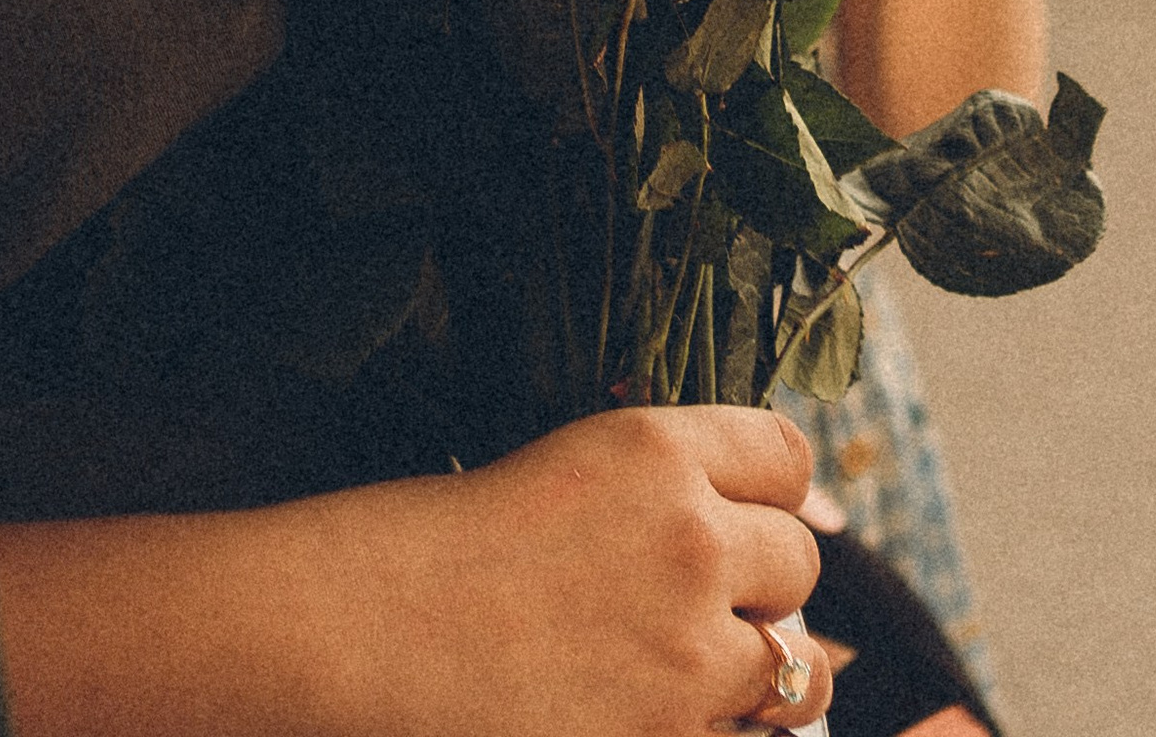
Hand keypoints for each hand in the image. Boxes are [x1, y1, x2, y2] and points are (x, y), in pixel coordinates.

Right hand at [289, 406, 827, 736]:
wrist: (355, 636)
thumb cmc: (433, 550)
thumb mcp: (559, 477)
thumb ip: (660, 491)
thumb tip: (796, 518)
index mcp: (650, 448)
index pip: (786, 453)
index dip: (766, 489)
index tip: (737, 514)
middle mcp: (688, 537)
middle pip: (799, 559)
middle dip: (759, 585)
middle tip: (684, 606)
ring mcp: (687, 649)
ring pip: (797, 663)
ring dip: (753, 671)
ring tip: (674, 672)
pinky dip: (707, 729)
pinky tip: (636, 712)